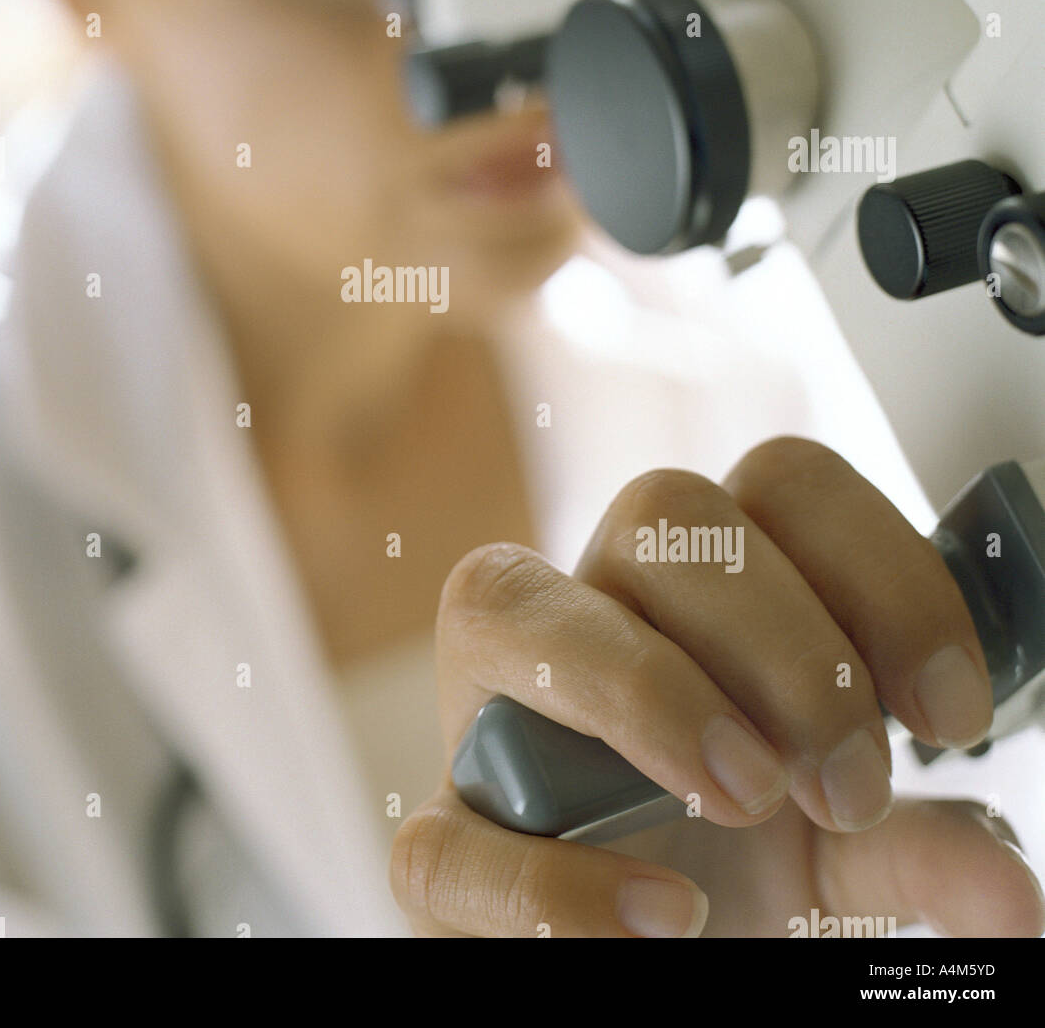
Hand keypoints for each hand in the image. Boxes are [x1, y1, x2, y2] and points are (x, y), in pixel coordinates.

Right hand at [390, 437, 1044, 936]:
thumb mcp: (842, 855)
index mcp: (695, 594)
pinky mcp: (439, 839)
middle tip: (849, 780)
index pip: (775, 482)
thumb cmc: (729, 868)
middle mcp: (585, 614)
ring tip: (745, 803)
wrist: (636, 945)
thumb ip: (918, 851)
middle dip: (779, 639)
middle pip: (655, 507)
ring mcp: (488, 714)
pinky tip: (658, 913)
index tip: (946, 708)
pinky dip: (548, 881)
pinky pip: (441, 834)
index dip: (873, 565)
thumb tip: (1012, 888)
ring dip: (644, 689)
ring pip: (503, 597)